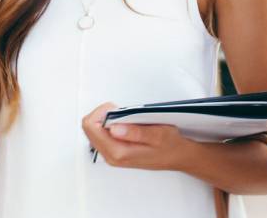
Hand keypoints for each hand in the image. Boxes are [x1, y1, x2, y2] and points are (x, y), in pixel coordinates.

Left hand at [81, 102, 198, 170]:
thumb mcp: (158, 134)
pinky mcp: (114, 152)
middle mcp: (111, 156)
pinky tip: (125, 124)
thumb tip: (113, 128)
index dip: (101, 112)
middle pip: (88, 128)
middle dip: (102, 114)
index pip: (91, 127)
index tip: (117, 109)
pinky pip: (101, 134)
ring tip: (125, 118)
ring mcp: (111, 155)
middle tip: (121, 112)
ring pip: (93, 131)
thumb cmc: (170, 146)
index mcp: (118, 152)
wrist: (177, 157)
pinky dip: (109, 124)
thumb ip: (135, 132)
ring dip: (106, 119)